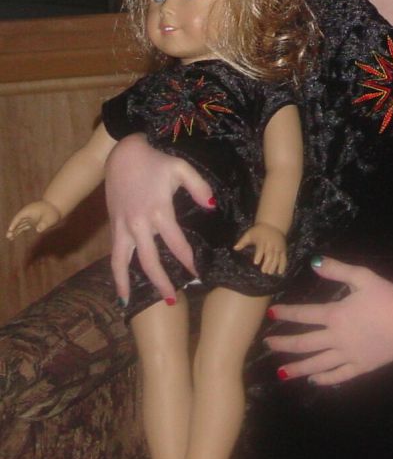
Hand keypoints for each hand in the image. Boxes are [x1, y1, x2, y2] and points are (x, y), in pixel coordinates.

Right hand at [6, 200, 62, 238]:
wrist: (57, 209)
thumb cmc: (53, 212)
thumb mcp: (49, 218)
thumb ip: (44, 224)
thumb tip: (38, 230)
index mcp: (29, 210)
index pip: (19, 217)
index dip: (14, 223)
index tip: (11, 229)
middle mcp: (27, 214)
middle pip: (17, 221)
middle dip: (12, 228)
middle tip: (8, 236)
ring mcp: (29, 218)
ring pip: (19, 224)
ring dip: (14, 231)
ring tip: (9, 238)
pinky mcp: (32, 222)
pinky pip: (23, 226)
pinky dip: (18, 231)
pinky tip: (13, 236)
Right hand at [105, 134, 213, 303]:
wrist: (122, 154)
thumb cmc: (155, 161)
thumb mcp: (181, 168)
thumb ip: (199, 187)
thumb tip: (212, 207)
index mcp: (159, 211)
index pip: (176, 244)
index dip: (188, 261)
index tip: (198, 274)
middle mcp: (139, 223)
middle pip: (149, 260)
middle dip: (161, 282)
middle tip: (173, 300)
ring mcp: (123, 226)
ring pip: (123, 262)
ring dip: (128, 284)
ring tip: (131, 304)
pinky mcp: (113, 226)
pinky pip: (113, 254)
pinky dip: (115, 273)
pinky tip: (118, 287)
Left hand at [234, 222, 287, 274]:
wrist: (272, 225)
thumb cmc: (258, 231)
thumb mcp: (249, 234)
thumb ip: (242, 242)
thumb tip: (235, 248)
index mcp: (262, 240)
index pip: (261, 248)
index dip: (259, 255)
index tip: (256, 262)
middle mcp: (271, 244)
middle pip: (270, 254)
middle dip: (267, 263)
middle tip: (263, 271)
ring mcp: (278, 247)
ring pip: (277, 257)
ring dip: (274, 265)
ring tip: (270, 273)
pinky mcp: (283, 249)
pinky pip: (284, 258)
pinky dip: (283, 265)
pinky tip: (280, 272)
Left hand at [266, 257, 392, 384]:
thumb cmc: (387, 295)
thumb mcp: (362, 276)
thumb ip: (337, 269)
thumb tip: (314, 262)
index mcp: (335, 315)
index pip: (304, 315)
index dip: (286, 313)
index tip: (270, 314)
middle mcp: (337, 338)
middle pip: (305, 344)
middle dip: (284, 344)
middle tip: (268, 345)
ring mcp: (349, 355)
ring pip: (318, 364)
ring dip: (298, 368)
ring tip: (281, 373)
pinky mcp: (362, 366)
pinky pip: (339, 375)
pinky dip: (325, 379)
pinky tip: (314, 381)